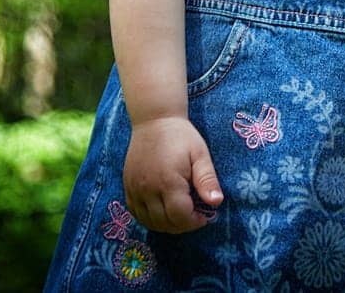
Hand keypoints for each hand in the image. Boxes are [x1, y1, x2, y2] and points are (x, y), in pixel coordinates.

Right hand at [123, 115, 223, 232]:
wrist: (153, 120)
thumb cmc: (181, 136)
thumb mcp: (200, 154)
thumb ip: (207, 179)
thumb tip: (216, 202)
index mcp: (168, 182)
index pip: (180, 217)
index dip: (195, 222)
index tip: (205, 215)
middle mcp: (147, 189)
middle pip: (164, 223)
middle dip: (183, 225)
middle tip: (194, 215)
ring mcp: (134, 189)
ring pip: (149, 222)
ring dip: (166, 224)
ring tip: (180, 213)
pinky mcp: (127, 187)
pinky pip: (136, 213)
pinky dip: (150, 219)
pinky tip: (162, 211)